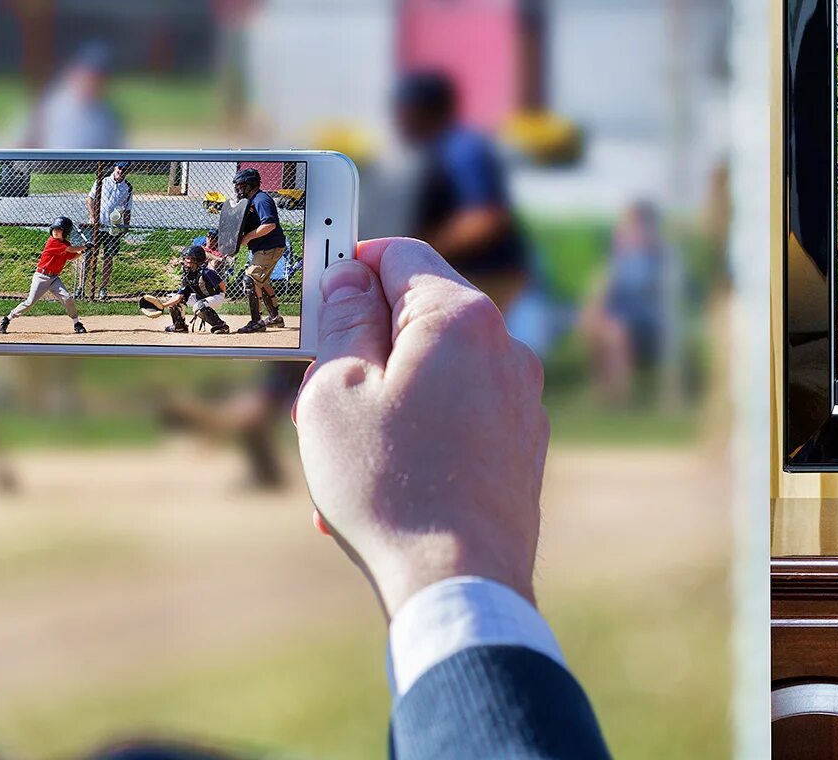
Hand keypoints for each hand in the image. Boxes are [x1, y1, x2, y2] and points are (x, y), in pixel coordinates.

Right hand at [296, 238, 548, 614]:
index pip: (398, 255)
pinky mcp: (523, 445)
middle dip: (360, 353)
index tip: (314, 306)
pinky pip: (457, 419)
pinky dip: (415, 438)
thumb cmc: (390, 484)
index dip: (348, 270)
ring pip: (432, 375)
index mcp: (461, 317)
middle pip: (416, 319)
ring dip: (380, 405)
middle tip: (315, 405)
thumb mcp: (336, 389)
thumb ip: (343, 320)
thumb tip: (350, 277)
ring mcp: (522, 398)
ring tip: (341, 468)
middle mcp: (506, 348)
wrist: (461, 583)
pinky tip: (381, 491)